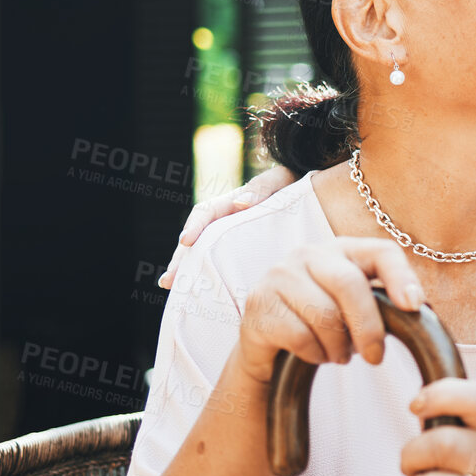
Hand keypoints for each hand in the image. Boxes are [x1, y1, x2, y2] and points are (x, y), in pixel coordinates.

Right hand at [161, 165, 299, 289]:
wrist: (307, 194)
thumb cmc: (290, 185)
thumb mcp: (279, 180)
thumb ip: (262, 188)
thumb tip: (240, 202)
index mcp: (232, 203)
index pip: (207, 212)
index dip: (195, 225)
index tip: (185, 241)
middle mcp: (225, 221)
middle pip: (197, 238)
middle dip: (180, 258)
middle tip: (168, 278)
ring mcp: (229, 238)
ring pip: (202, 254)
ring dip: (186, 269)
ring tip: (170, 286)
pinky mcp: (239, 252)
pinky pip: (219, 264)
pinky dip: (207, 276)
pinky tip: (197, 295)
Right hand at [232, 237, 423, 384]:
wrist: (269, 346)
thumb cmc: (322, 323)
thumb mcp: (355, 307)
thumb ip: (384, 301)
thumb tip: (420, 307)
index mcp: (342, 248)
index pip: (381, 251)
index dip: (401, 276)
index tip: (415, 306)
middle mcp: (308, 253)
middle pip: (350, 284)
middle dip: (368, 327)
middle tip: (375, 357)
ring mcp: (279, 275)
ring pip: (323, 314)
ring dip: (337, 346)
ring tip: (337, 354)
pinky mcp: (258, 304)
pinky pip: (298, 335)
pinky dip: (313, 354)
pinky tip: (313, 354)